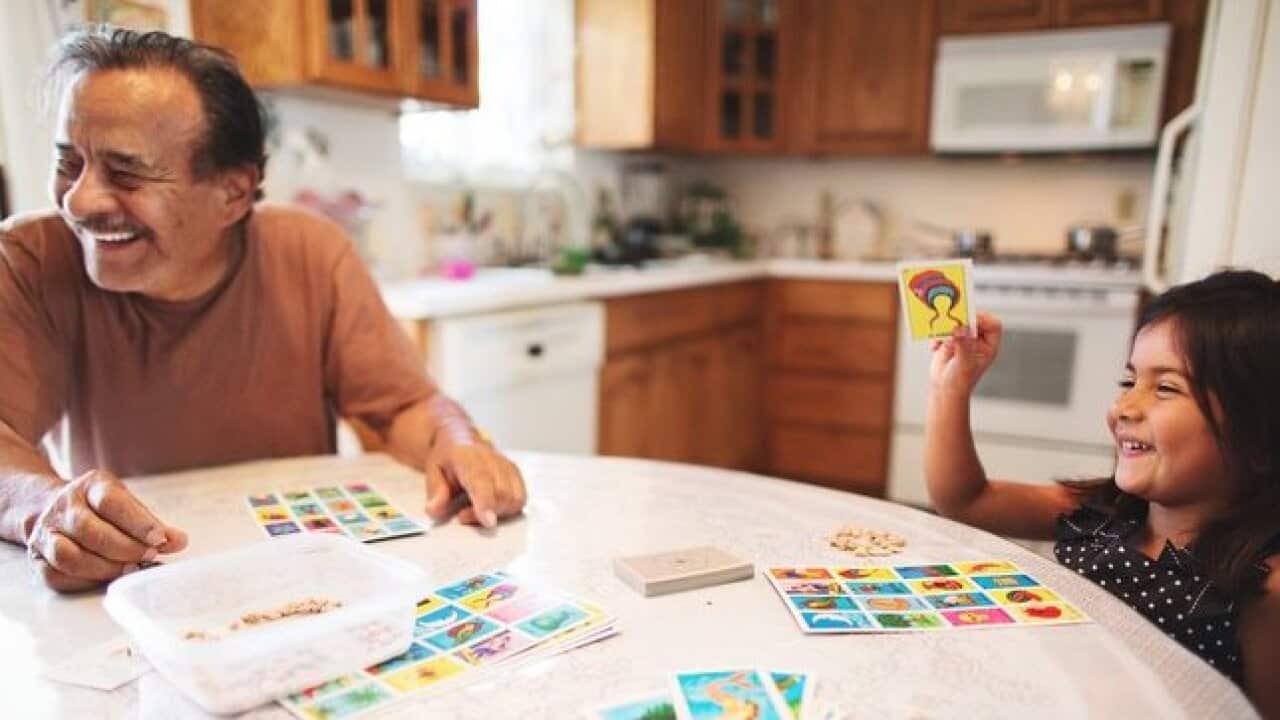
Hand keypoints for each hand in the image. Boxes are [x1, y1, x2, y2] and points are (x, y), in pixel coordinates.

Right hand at [26, 469, 187, 591]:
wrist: (52, 506)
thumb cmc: (101, 509)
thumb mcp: (128, 505)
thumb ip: (153, 524)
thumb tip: (179, 541)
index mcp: (90, 486)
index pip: (111, 502)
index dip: (138, 523)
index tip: (161, 539)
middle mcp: (64, 506)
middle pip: (90, 531)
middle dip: (125, 548)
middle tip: (149, 556)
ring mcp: (46, 532)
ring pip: (69, 556)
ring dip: (103, 568)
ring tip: (130, 569)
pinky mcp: (37, 556)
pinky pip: (56, 576)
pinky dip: (84, 581)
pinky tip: (106, 578)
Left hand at [422, 433, 525, 527]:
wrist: (461, 440)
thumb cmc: (448, 457)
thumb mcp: (432, 471)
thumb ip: (435, 491)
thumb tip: (435, 509)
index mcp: (468, 456)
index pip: (482, 481)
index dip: (486, 502)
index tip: (488, 521)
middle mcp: (492, 459)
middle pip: (501, 494)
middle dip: (484, 513)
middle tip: (463, 514)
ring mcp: (507, 466)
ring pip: (514, 499)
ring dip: (497, 513)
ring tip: (477, 509)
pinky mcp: (515, 474)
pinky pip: (520, 499)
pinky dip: (507, 510)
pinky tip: (491, 506)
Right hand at [929, 312, 1002, 396]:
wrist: (945, 389)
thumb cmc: (960, 381)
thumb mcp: (964, 364)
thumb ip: (963, 345)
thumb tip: (960, 328)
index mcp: (988, 346)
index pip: (993, 325)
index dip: (983, 320)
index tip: (969, 321)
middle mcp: (978, 340)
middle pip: (974, 320)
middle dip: (962, 320)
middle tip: (951, 323)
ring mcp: (963, 338)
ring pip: (958, 322)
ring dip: (947, 328)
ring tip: (940, 340)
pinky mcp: (949, 339)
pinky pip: (944, 329)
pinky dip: (937, 336)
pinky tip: (934, 347)